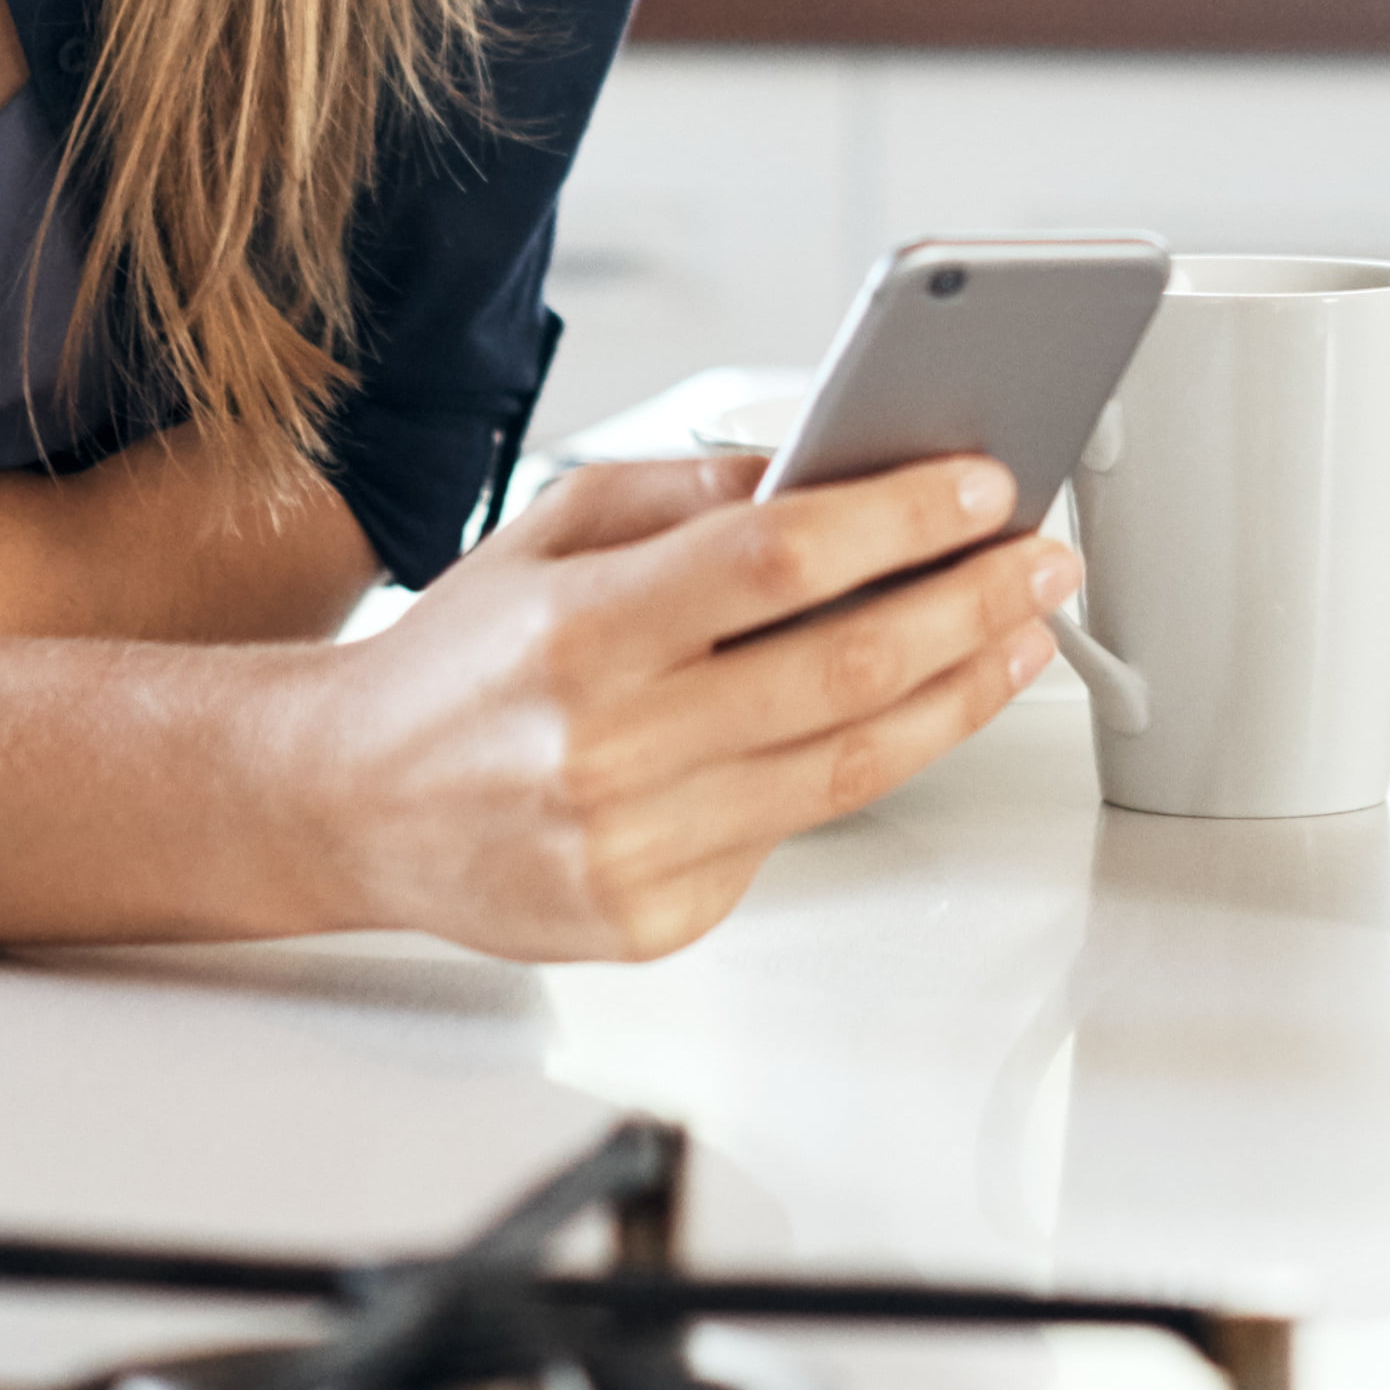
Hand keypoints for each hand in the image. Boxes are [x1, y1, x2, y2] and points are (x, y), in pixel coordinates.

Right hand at [289, 448, 1072, 960]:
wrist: (348, 803)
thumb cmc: (458, 661)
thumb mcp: (552, 531)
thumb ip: (691, 493)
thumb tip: (828, 470)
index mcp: (579, 627)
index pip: (780, 560)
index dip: (900, 519)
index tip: (982, 487)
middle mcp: (606, 743)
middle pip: (844, 667)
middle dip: (971, 604)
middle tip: (1041, 561)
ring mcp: (632, 845)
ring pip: (849, 765)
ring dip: (959, 693)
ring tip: (1017, 639)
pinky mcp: (651, 919)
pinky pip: (790, 836)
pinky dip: (860, 769)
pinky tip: (908, 718)